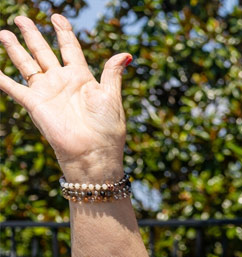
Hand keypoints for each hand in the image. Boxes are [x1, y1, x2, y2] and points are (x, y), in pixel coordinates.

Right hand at [0, 14, 129, 178]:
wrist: (93, 152)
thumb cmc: (107, 128)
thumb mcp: (111, 97)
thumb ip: (112, 73)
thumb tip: (126, 54)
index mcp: (82, 77)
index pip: (70, 48)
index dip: (63, 32)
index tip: (56, 16)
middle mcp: (62, 81)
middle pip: (43, 52)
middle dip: (32, 34)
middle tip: (21, 17)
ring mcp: (46, 91)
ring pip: (26, 64)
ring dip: (15, 48)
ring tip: (4, 33)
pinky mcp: (34, 103)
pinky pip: (12, 87)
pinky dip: (1, 78)